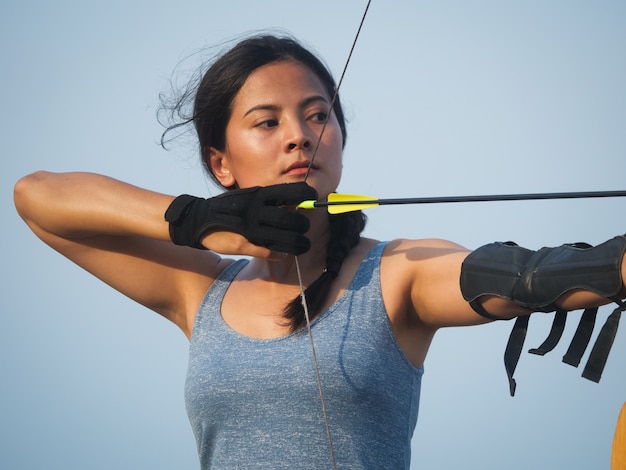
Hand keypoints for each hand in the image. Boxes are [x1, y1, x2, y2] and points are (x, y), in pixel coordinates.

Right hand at [165, 183, 316, 254]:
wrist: (198, 219)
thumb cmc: (230, 208)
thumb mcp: (249, 196)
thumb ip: (270, 200)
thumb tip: (295, 204)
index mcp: (259, 194)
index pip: (292, 192)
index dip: (307, 197)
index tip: (312, 201)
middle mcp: (256, 209)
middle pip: (292, 219)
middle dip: (302, 225)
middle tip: (304, 229)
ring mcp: (250, 228)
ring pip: (285, 238)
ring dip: (298, 243)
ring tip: (302, 245)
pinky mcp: (244, 245)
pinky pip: (270, 251)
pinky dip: (280, 253)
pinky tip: (284, 253)